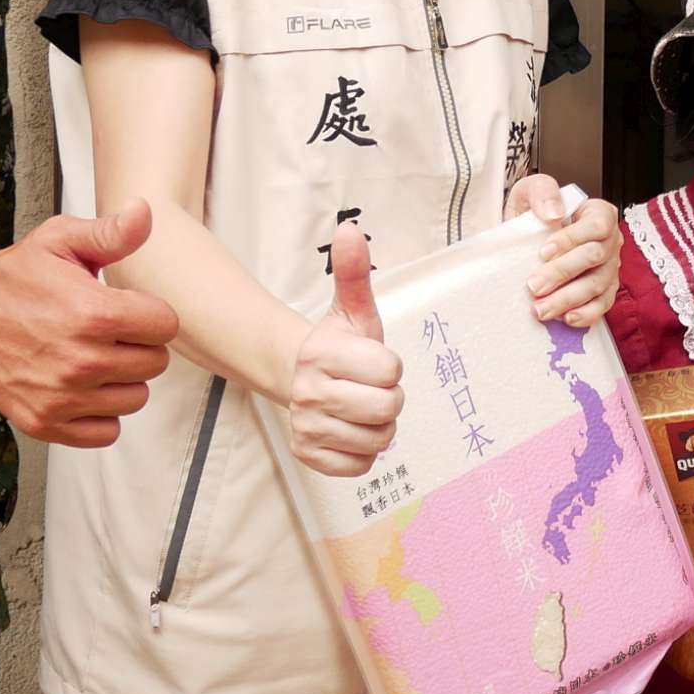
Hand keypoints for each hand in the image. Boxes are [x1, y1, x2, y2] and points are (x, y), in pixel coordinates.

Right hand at [0, 205, 178, 446]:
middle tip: (108, 331)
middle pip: (155, 363)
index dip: (151, 313)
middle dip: (138, 344)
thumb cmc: (15, 275)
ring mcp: (63, 397)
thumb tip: (145, 211)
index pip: (166, 326)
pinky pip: (106, 431)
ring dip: (122, 379)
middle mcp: (82, 361)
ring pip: (135, 398)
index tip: (128, 307)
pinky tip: (83, 387)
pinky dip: (101, 413)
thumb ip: (110, 232)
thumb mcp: (60, 239)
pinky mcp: (45, 422)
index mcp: (94, 313)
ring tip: (94, 356)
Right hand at [288, 222, 405, 477]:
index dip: (390, 366)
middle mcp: (308, 392)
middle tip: (372, 388)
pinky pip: (362, 465)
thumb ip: (354, 273)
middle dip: (390, 399)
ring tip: (362, 408)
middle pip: (388, 408)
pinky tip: (351, 430)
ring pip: (378, 440)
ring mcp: (307, 426)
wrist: (302, 377)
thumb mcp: (352, 310)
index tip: (373, 361)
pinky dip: (364, 452)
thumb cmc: (341, 344)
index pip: (390, 370)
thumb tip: (350, 228)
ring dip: (379, 426)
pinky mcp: (309, 455)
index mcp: (321, 353)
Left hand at [514, 172, 624, 327]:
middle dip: (563, 273)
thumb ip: (542, 191)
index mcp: (598, 213)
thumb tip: (553, 213)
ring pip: (597, 285)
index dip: (571, 239)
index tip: (542, 252)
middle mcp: (609, 241)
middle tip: (534, 287)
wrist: (526, 240)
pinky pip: (603, 305)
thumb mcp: (531, 191)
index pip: (596, 225)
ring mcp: (610, 268)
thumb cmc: (534, 215)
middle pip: (595, 257)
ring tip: (540, 309)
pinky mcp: (604, 290)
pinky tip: (565, 319)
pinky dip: (586, 314)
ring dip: (568, 298)